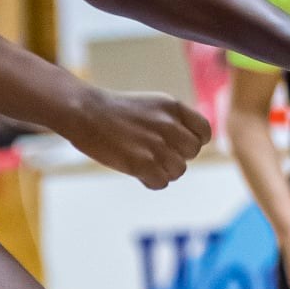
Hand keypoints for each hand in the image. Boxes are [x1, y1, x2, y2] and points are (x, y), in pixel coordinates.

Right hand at [64, 87, 208, 189]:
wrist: (85, 112)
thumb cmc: (116, 111)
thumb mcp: (152, 105)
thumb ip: (174, 121)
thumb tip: (191, 145)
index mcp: (173, 107)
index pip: (204, 132)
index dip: (194, 141)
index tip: (178, 144)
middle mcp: (169, 125)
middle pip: (191, 153)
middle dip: (176, 156)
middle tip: (155, 153)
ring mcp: (157, 145)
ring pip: (178, 170)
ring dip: (163, 170)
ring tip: (144, 161)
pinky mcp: (142, 163)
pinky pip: (161, 183)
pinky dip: (151, 181)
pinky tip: (137, 171)